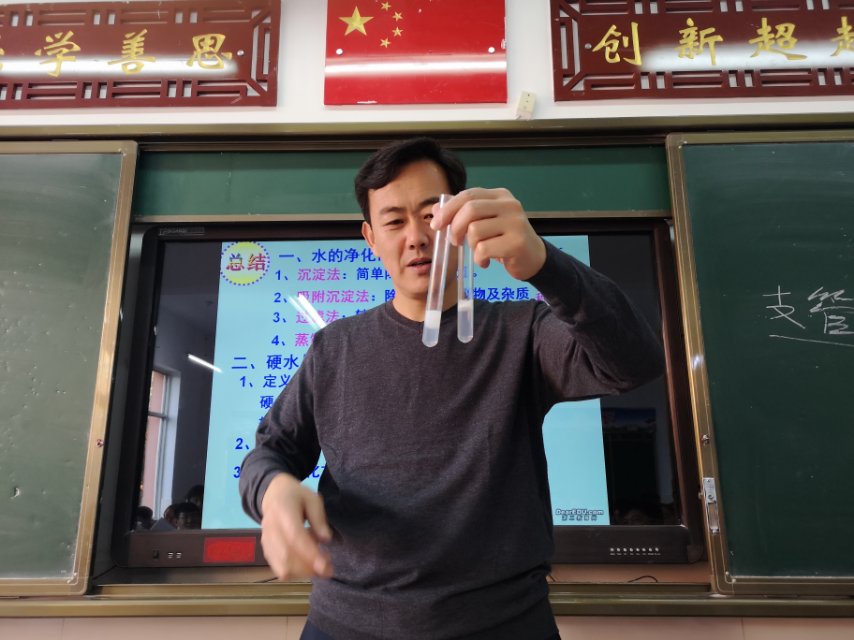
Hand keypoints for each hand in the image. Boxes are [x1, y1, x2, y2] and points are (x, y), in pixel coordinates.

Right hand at [259, 473, 332, 579]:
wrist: (273, 495)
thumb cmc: (296, 496)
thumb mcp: (312, 499)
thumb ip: (319, 518)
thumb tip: (326, 539)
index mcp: (283, 512)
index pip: (295, 536)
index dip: (310, 553)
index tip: (325, 565)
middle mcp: (271, 529)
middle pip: (287, 556)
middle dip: (309, 568)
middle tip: (328, 568)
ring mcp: (267, 542)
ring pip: (282, 567)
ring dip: (304, 573)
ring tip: (319, 564)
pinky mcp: (267, 551)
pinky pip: (279, 570)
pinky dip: (295, 573)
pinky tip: (306, 564)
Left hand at [431, 188, 545, 280]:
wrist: (533, 258)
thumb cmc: (505, 239)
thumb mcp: (485, 222)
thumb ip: (462, 213)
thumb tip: (436, 208)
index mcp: (500, 196)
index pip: (468, 195)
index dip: (448, 209)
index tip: (436, 224)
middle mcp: (510, 205)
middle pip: (470, 209)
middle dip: (455, 228)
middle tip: (455, 241)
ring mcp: (515, 223)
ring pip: (475, 230)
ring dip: (470, 245)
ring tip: (479, 251)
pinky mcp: (516, 242)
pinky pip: (483, 249)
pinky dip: (479, 259)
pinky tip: (485, 261)